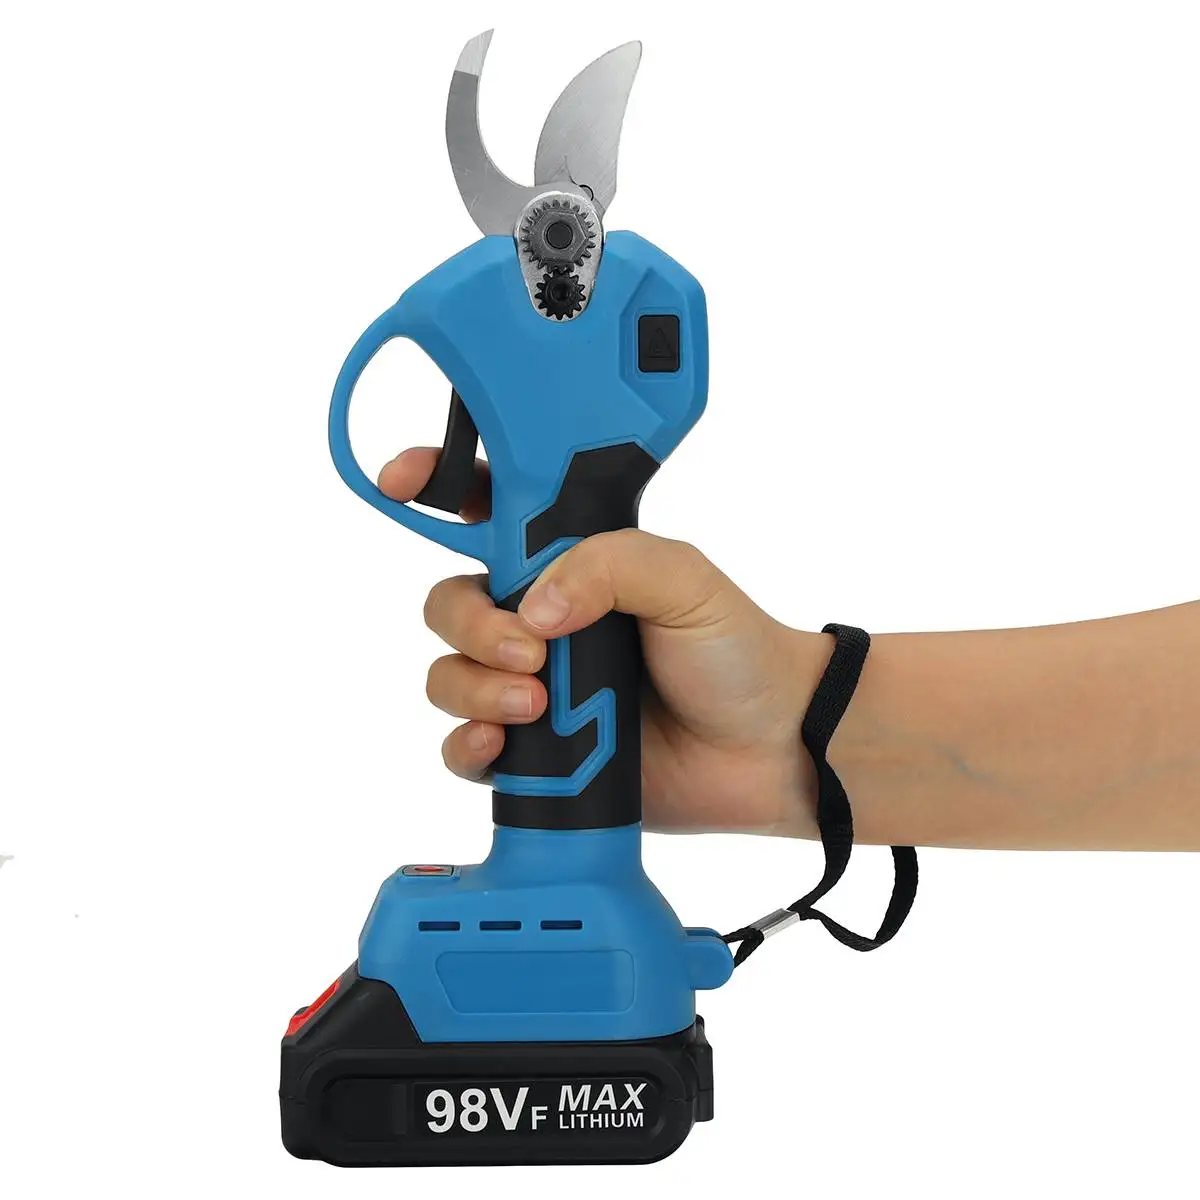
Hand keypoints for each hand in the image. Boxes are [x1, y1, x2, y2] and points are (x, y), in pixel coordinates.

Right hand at [379, 448, 824, 834]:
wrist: (768, 752)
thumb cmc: (735, 653)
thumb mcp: (685, 580)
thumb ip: (609, 564)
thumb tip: (533, 609)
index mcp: (572, 563)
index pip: (489, 511)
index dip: (437, 484)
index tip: (401, 480)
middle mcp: (541, 621)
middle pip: (450, 604)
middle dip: (471, 626)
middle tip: (531, 651)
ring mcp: (531, 687)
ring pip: (447, 675)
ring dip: (473, 688)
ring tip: (535, 707)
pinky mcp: (533, 755)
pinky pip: (463, 748)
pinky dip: (467, 746)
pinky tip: (499, 748)